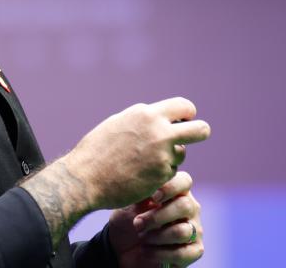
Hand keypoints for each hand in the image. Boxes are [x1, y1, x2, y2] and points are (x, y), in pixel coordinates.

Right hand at [20, 97, 208, 248]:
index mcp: (146, 113)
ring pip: (181, 153)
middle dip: (199, 133)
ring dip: (169, 158)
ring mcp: (162, 154)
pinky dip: (158, 175)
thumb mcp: (119, 124)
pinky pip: (170, 172)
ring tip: (144, 163)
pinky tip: (140, 176)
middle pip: (200, 130)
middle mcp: (158, 131)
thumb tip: (161, 118)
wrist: (85, 178)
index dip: (186, 115)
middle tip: (189, 139)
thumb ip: (142, 120)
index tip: (181, 122)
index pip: (185, 107)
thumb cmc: (97, 151)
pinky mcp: (162, 175)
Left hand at [108, 171, 204, 267]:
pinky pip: (182, 253)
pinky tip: (146, 251)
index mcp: (176, 191)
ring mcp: (194, 229)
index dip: (171, 187)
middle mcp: (189, 208)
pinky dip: (160, 253)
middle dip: (157, 217)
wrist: (121, 247)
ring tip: (141, 237)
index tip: (153, 197)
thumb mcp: (130, 203)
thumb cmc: (127, 219)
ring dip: (157, 236)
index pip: (185, 181)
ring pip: (182, 231)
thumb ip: (142, 190)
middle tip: (137, 223)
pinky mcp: (194, 251)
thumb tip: (150, 183)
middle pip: (185, 206)